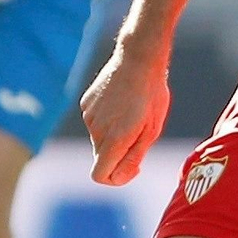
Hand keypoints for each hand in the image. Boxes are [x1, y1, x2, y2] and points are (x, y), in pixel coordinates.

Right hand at [81, 45, 170, 184]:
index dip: (116, 178)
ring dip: (114, 135)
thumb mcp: (152, 130)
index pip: (99, 176)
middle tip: (140, 135)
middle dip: (118, 155)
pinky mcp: (85, 104)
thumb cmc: (152, 95)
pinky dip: (107, 120)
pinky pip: (95, 122)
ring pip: (99, 139)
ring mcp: (88, 116)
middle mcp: (96, 130)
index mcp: (114, 139)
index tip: (133, 166)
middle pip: (102, 158)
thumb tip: (118, 177)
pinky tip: (122, 102)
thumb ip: (134, 156)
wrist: (138, 59)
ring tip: (133, 113)